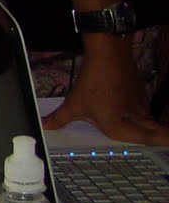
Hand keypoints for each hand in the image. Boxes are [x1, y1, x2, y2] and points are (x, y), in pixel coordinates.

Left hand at [41, 36, 168, 146]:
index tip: (165, 147)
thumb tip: (46, 125)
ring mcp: (140, 106)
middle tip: (165, 143)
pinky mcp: (140, 95)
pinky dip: (146, 116)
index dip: (160, 144)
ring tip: (158, 137)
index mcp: (119, 126)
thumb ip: (60, 118)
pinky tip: (141, 116)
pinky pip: (146, 110)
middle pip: (156, 133)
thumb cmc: (94, 81)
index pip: (146, 141)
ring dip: (155, 129)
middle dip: (162, 140)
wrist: (109, 56)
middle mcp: (134, 119)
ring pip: (151, 122)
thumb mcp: (74, 103)